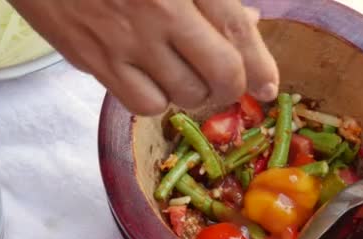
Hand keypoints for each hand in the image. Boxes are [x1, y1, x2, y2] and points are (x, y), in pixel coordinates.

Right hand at [9, 0, 278, 114]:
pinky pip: (144, 104)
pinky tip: (152, 82)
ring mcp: (124, 39)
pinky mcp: (92, 60)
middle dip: (231, 88)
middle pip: (221, 72)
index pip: (236, 28)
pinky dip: (157, 100)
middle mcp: (159, 10)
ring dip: (195, 94)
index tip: (269, 86)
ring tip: (185, 78)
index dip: (261, 64)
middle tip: (226, 86)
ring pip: (185, 94)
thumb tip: (250, 22)